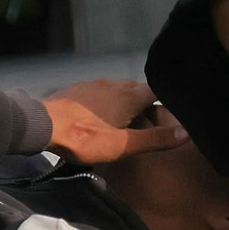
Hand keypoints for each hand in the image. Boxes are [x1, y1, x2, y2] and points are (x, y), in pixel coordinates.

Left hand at [42, 79, 185, 163]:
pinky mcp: (78, 89)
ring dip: (127, 104)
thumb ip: (154, 139)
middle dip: (147, 105)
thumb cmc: (85, 138)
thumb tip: (186, 133)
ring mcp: (95, 85)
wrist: (42, 126)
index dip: (166, 102)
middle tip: (148, 126)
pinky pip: (101, 93)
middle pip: (139, 91)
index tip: (170, 115)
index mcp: (130, 95)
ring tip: (126, 124)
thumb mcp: (123, 145)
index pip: (157, 90)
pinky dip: (108, 103)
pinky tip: (101, 118)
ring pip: (119, 91)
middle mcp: (115, 84)